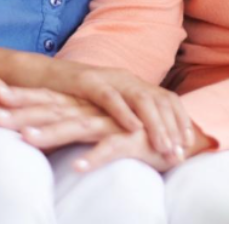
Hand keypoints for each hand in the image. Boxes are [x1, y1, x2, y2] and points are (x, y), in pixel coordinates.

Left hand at [0, 86, 175, 171]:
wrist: (179, 135)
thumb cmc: (131, 134)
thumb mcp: (94, 130)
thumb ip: (67, 129)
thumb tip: (30, 135)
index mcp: (82, 107)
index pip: (43, 100)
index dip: (14, 99)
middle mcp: (94, 110)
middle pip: (51, 108)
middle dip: (18, 111)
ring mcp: (114, 123)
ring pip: (77, 125)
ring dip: (51, 132)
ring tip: (25, 139)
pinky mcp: (136, 139)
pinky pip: (114, 148)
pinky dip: (96, 157)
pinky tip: (78, 167)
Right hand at [48, 62, 193, 163]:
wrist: (40, 76)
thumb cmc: (75, 97)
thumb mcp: (108, 106)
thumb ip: (128, 116)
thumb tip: (150, 139)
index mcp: (134, 84)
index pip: (167, 99)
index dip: (180, 119)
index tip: (188, 143)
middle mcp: (126, 78)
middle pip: (160, 99)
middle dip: (173, 127)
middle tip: (179, 152)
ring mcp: (108, 78)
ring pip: (141, 98)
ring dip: (155, 123)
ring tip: (163, 145)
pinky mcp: (87, 82)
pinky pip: (109, 97)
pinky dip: (123, 113)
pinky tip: (133, 129)